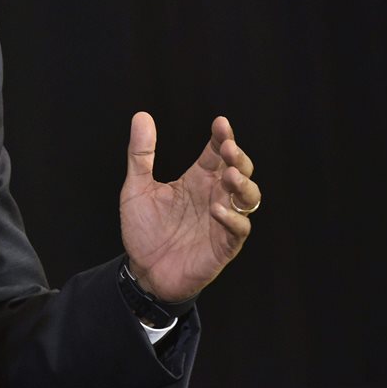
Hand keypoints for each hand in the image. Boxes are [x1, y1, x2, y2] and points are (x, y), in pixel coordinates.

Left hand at [119, 113, 259, 302]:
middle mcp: (214, 196)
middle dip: (238, 157)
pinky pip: (239, 229)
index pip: (216, 152)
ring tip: (229, 176)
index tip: (220, 123)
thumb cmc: (144, 230)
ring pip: (249, 197)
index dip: (222, 137)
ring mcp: (222, 221)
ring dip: (243, 184)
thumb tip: (141, 115)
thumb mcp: (137, 188)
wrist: (143, 272)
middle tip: (228, 148)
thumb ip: (140, 154)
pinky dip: (232, 218)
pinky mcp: (224, 245)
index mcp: (197, 180)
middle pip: (240, 170)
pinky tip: (217, 209)